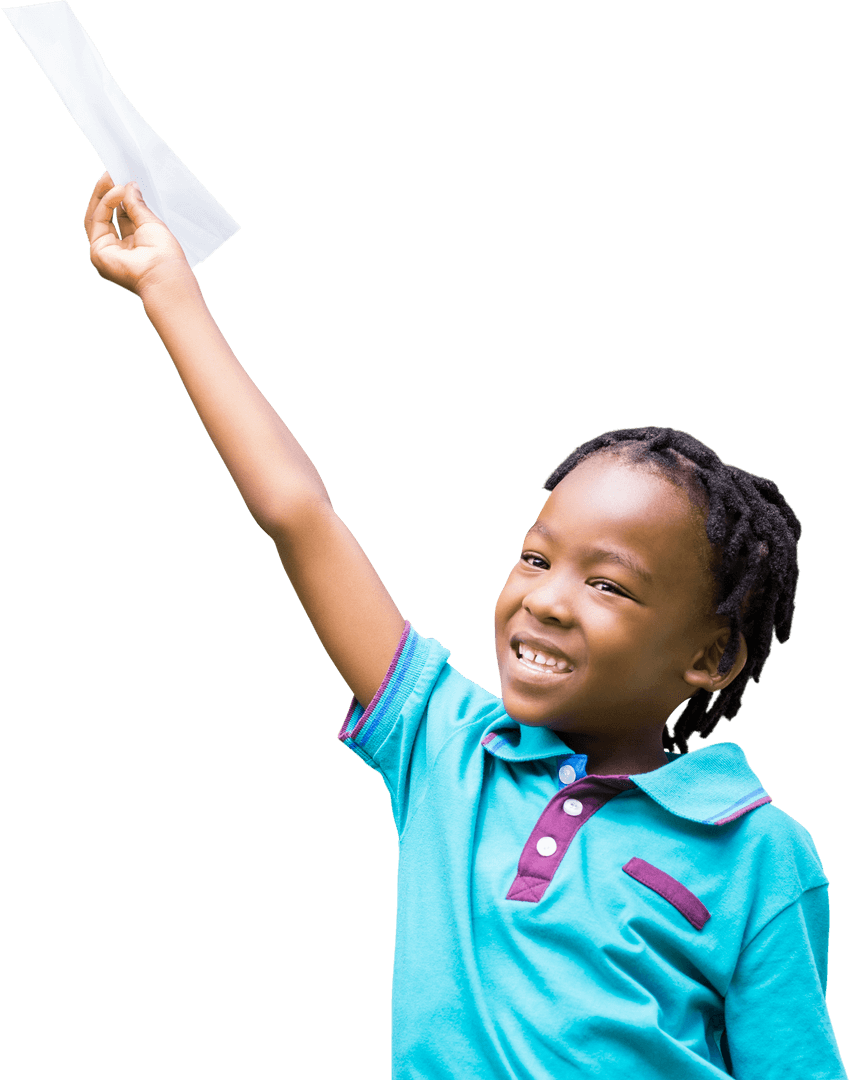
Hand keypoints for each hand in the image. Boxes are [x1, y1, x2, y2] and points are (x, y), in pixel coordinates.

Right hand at [84, 171, 192, 299]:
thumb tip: (130, 186)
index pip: (122, 218)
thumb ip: (138, 206)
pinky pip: (96, 221)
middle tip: (111, 174)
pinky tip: (116, 192)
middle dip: (107, 194)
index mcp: (135, 246)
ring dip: (103, 196)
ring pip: (96, 217)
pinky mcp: (97, 251)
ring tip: (111, 178)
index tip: (122, 180)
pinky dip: (105, 204)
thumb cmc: (164, 255)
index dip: (121, 199)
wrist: (163, 274)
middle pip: (105, 217)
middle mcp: (119, 250)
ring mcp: (106, 251)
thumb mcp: (152, 223)